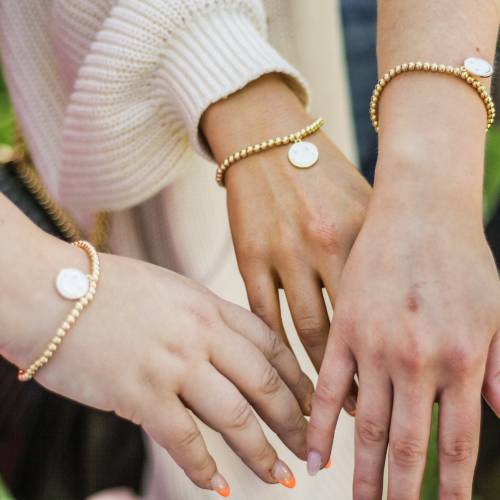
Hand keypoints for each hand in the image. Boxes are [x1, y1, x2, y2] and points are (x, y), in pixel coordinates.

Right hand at [2, 233, 314, 495]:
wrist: (51, 290)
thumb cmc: (107, 288)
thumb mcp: (169, 290)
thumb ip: (202, 317)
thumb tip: (227, 351)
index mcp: (209, 306)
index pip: (270, 344)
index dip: (297, 376)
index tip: (312, 400)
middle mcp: (200, 334)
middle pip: (264, 382)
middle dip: (293, 419)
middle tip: (310, 444)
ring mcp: (172, 364)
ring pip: (235, 416)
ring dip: (262, 453)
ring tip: (282, 477)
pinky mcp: (139, 394)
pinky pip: (184, 440)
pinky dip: (204, 469)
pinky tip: (219, 486)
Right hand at [202, 75, 370, 377]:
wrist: (269, 140)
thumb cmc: (325, 177)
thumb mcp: (365, 204)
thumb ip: (383, 253)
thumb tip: (400, 314)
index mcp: (364, 233)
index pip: (384, 311)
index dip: (390, 359)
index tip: (396, 393)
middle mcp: (327, 244)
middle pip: (347, 329)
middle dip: (357, 378)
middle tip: (366, 415)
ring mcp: (285, 251)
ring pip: (304, 329)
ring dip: (316, 372)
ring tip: (325, 401)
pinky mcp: (250, 255)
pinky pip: (264, 314)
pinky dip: (275, 346)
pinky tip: (283, 369)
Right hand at [307, 176, 499, 498]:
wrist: (419, 209)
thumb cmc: (460, 257)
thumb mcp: (495, 312)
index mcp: (460, 360)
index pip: (457, 443)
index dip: (451, 489)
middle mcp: (417, 361)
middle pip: (407, 445)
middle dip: (402, 494)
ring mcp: (375, 346)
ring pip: (367, 425)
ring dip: (363, 472)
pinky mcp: (344, 328)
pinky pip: (329, 386)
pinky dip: (321, 424)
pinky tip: (313, 455)